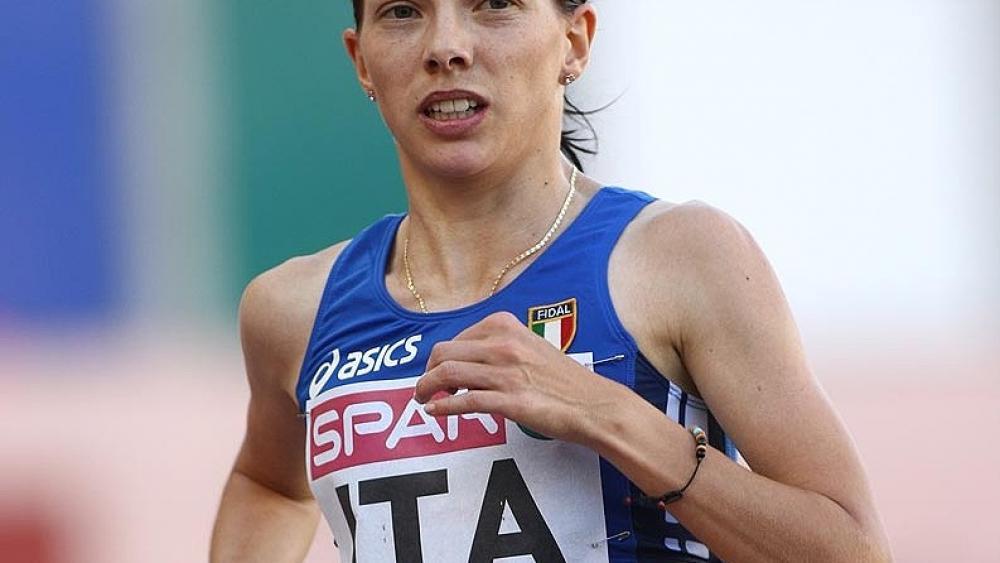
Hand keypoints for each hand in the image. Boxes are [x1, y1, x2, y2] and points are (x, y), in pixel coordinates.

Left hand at [413, 311, 618, 443]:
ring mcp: (506, 373)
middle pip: (444, 352)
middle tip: (425, 386)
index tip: (439, 370)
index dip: (441, 356)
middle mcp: (504, 345)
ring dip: (427, 387)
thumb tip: (468, 359)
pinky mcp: (510, 401)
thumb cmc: (563, 380)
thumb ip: (500, 346)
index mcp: (507, 326)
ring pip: (448, 374)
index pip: (457, 337)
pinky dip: (442, 407)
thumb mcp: (531, 347)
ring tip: (423, 399)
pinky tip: (434, 411)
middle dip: (427, 371)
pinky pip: (464, 401)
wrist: (594, 404)